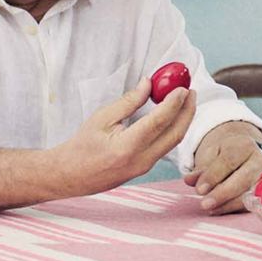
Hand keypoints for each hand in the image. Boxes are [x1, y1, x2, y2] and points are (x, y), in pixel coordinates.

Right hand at [52, 78, 196, 197]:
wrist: (70, 176)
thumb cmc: (81, 146)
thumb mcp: (102, 118)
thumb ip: (128, 102)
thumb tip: (148, 84)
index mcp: (127, 147)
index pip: (159, 122)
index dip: (174, 103)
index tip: (183, 87)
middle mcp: (140, 160)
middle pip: (175, 134)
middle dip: (187, 111)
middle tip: (191, 91)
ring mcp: (144, 168)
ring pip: (173, 142)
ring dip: (183, 120)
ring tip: (186, 101)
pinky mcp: (145, 169)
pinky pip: (165, 147)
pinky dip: (173, 130)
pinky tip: (173, 116)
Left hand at [183, 121, 261, 214]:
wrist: (246, 154)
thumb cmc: (225, 154)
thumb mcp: (211, 155)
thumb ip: (201, 169)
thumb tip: (189, 180)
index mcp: (244, 145)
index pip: (229, 161)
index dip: (213, 176)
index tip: (199, 189)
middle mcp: (259, 160)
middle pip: (243, 178)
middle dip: (222, 193)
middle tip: (204, 204)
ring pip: (248, 193)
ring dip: (228, 204)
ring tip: (210, 209)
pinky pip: (250, 203)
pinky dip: (233, 208)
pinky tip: (218, 210)